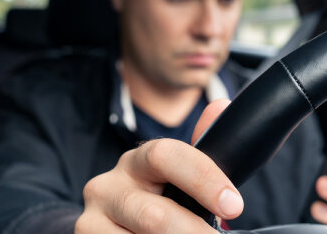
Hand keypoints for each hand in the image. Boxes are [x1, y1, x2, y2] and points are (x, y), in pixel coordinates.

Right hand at [75, 99, 239, 233]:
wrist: (117, 228)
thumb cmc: (162, 201)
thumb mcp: (181, 176)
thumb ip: (202, 149)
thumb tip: (221, 104)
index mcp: (138, 161)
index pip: (166, 156)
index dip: (204, 180)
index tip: (234, 206)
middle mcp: (107, 185)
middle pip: (155, 215)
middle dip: (193, 231)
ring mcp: (92, 217)